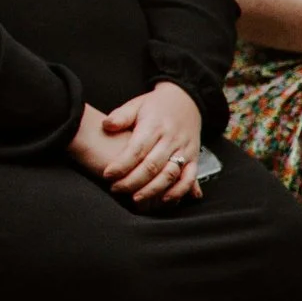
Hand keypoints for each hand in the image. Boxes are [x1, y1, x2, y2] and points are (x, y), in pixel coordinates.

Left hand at [70, 84, 202, 203]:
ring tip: (136, 199)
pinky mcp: (195, 158)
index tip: (107, 175)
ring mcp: (185, 149)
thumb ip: (121, 116)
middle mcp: (171, 139)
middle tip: (116, 189)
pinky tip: (165, 200)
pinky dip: (179, 191)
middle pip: (152, 165)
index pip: (137, 149)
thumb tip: (106, 125)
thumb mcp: (136, 105)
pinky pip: (190, 177)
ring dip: (153, 190)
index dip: (122, 164)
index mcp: (154, 126)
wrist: (186, 100)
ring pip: (170, 174)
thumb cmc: (154, 106)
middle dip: (133, 181)